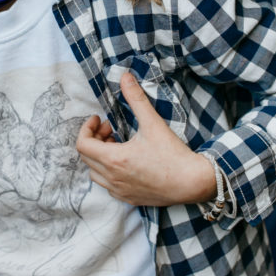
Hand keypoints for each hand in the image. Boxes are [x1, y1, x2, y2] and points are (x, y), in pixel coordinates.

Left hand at [76, 72, 216, 206]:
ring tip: (118, 144)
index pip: (82, 145)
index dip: (87, 128)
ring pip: (95, 173)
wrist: (192, 182)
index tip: (100, 119)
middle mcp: (113, 178)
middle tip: (111, 128)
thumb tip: (125, 76)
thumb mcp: (152, 122)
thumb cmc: (172, 154)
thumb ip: (136, 98)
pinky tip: (125, 162)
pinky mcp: (129, 199)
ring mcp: (120, 191)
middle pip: (86, 157)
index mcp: (114, 160)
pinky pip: (108, 186)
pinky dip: (108, 172)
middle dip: (95, 139)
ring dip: (100, 156)